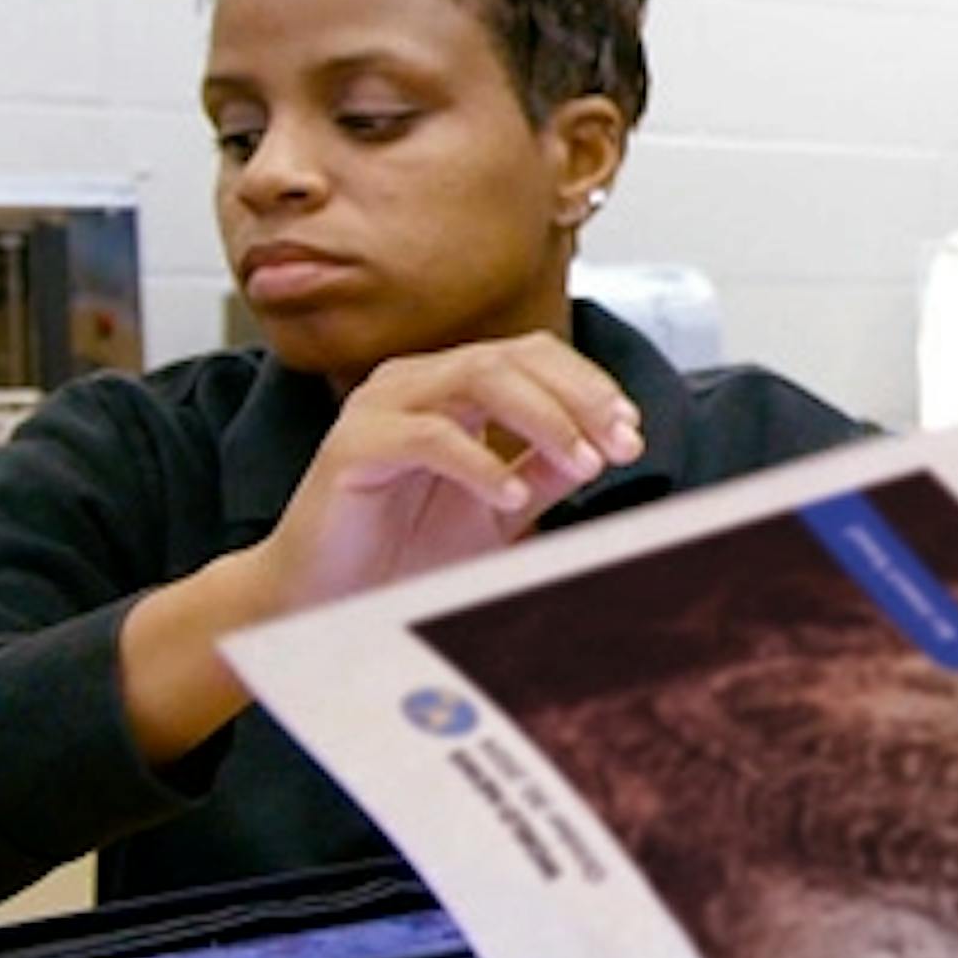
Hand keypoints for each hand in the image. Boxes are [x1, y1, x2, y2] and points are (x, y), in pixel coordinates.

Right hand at [120, 334, 642, 762]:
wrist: (326, 600)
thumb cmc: (406, 551)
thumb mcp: (498, 509)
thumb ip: (546, 472)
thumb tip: (610, 448)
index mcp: (452, 388)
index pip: (534, 357)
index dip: (590, 386)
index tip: (631, 432)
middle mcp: (417, 381)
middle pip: (513, 357)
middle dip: (578, 397)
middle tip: (619, 443)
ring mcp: (380, 405)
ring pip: (476, 377)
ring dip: (542, 417)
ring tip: (581, 463)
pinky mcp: (352, 444)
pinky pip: (428, 435)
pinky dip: (479, 461)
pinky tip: (511, 493)